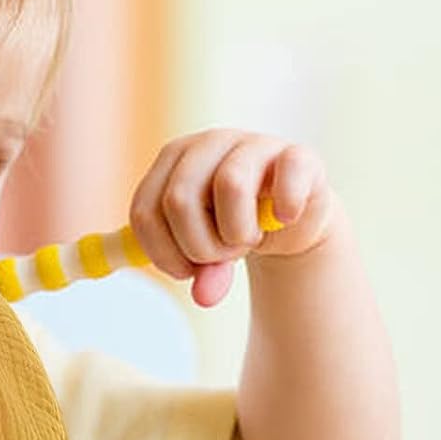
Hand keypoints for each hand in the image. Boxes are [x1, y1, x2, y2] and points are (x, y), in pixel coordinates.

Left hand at [129, 129, 333, 306]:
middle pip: (179, 200)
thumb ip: (202, 274)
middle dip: (199, 246)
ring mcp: (252, 143)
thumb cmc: (234, 227)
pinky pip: (288, 175)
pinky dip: (286, 205)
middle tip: (222, 256)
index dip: (161, 253)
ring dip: (238, 232)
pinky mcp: (296, 154)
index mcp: (171, 161)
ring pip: (230, 185)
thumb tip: (205, 296)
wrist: (290, 218)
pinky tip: (285, 218)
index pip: (144, 211)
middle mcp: (206, 144)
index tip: (185, 272)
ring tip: (248, 239)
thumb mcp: (209, 253)